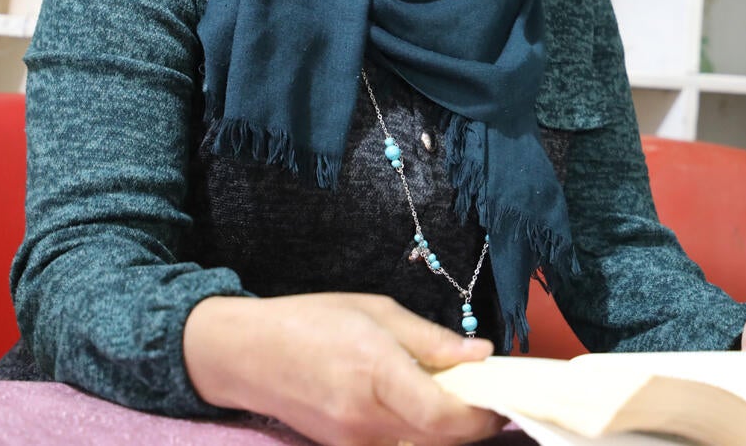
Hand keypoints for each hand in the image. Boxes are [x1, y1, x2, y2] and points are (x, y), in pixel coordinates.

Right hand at [184, 293, 504, 445]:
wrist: (245, 354)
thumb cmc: (311, 321)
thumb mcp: (378, 312)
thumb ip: (431, 339)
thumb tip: (481, 354)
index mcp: (377, 373)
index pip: (443, 418)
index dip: (481, 416)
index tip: (500, 397)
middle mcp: (365, 418)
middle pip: (439, 441)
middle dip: (472, 426)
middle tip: (486, 396)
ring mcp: (352, 441)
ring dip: (447, 432)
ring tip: (454, 399)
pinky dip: (419, 435)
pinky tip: (421, 409)